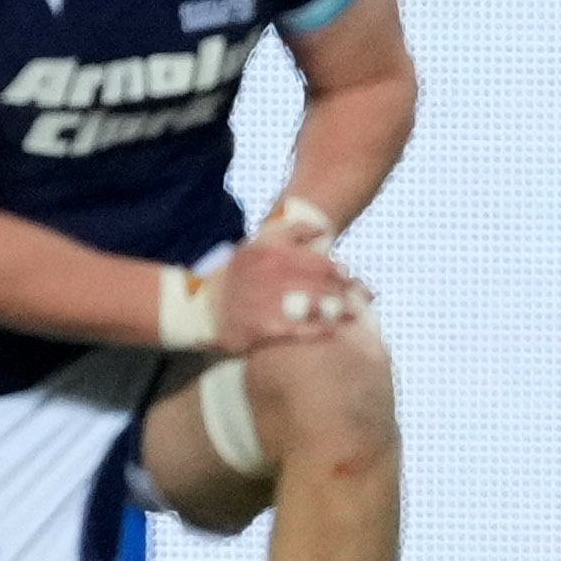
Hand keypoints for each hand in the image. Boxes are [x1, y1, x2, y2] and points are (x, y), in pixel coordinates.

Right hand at [211, 235, 368, 356]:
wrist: (197, 308)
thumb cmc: (232, 277)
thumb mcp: (252, 246)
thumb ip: (286, 232)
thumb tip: (321, 230)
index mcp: (270, 252)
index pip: (320, 260)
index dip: (340, 270)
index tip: (349, 278)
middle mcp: (270, 274)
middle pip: (324, 282)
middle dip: (348, 290)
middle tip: (363, 297)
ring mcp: (268, 300)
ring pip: (318, 304)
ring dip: (341, 309)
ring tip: (353, 314)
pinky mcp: (264, 326)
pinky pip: (303, 329)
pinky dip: (321, 329)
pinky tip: (331, 330)